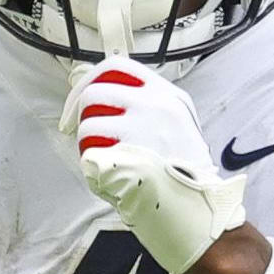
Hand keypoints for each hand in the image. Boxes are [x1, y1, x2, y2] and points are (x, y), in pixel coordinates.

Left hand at [65, 58, 247, 273]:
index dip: (90, 79)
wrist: (199, 207)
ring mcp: (141, 130)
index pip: (117, 66)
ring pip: (87, 124)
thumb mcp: (177, 124)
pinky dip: (91, 167)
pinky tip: (108, 176)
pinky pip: (89, 154)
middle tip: (75, 128)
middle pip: (94, 91)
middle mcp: (155, 106)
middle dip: (77, 112)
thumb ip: (144, 106)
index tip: (81, 95)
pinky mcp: (126, 155)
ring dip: (85, 143)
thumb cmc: (186, 174)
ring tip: (102, 158)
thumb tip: (100, 93)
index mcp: (168, 96)